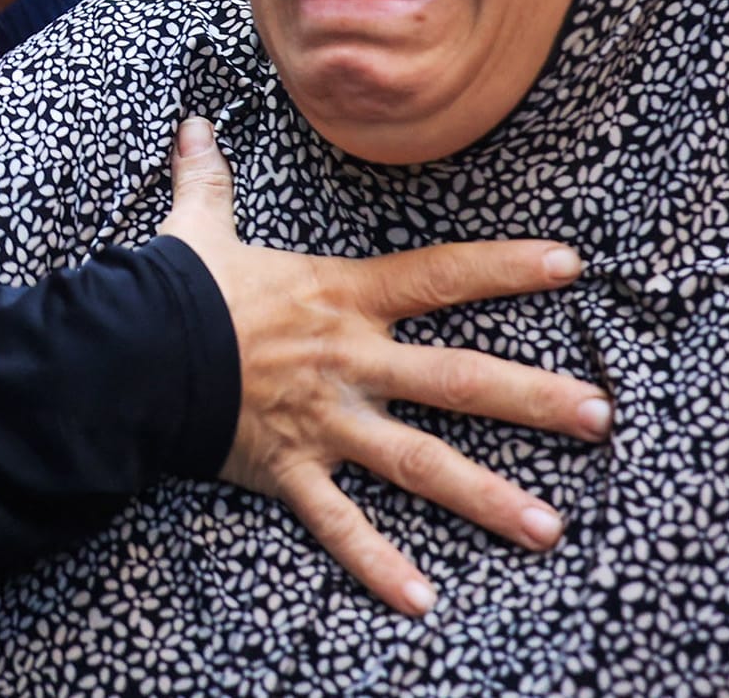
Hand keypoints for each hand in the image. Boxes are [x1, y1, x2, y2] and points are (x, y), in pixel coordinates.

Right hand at [158, 117, 610, 617]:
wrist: (127, 352)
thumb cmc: (172, 287)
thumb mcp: (198, 226)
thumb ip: (209, 180)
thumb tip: (194, 128)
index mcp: (342, 297)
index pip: (439, 276)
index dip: (506, 268)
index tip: (571, 266)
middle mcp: (351, 361)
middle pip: (459, 380)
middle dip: (534, 400)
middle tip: (601, 416)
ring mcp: (327, 421)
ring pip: (422, 462)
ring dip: (488, 496)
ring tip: (550, 528)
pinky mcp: (292, 469)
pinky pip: (341, 525)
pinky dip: (379, 565)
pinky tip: (424, 599)